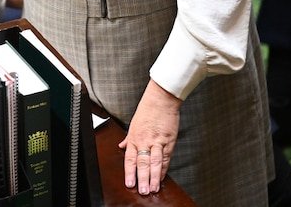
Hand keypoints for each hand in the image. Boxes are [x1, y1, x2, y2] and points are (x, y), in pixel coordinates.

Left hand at [118, 79, 180, 194]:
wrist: (160, 99)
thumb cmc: (147, 110)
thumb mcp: (133, 124)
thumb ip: (128, 138)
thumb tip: (122, 146)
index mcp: (134, 138)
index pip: (130, 159)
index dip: (129, 172)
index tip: (129, 184)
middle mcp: (144, 141)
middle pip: (142, 163)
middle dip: (142, 179)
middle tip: (142, 191)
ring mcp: (157, 142)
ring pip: (154, 162)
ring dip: (154, 177)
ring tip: (153, 188)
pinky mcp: (168, 140)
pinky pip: (165, 157)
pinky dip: (164, 168)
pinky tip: (162, 176)